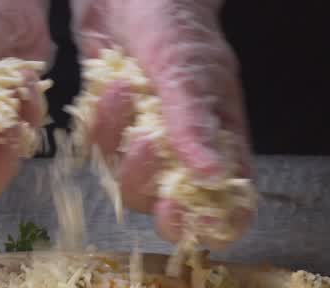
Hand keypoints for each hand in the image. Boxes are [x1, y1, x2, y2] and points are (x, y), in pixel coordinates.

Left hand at [72, 0, 253, 248]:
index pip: (231, 204)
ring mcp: (148, 142)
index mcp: (223, 138)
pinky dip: (99, 128)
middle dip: (150, 185)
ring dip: (119, 143)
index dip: (212, 224)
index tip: (186, 219)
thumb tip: (213, 176)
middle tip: (140, 146)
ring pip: (130, 181)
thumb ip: (195, 122)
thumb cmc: (174, 18)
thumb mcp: (187, 69)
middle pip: (172, 205)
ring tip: (123, 89)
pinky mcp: (113, 130)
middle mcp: (187, 149)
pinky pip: (101, 154)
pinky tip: (107, 90)